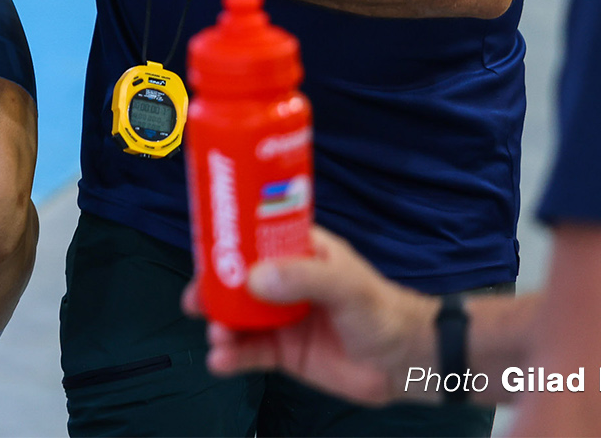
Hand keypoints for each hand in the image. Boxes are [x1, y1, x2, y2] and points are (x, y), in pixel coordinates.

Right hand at [179, 227, 439, 408]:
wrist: (406, 363)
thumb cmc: (382, 310)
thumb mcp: (346, 286)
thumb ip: (303, 279)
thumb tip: (254, 279)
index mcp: (299, 252)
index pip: (256, 238)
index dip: (227, 240)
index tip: (204, 246)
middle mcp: (285, 282)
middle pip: (237, 280)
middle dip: (213, 289)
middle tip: (195, 299)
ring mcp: (281, 318)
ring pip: (239, 318)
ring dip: (220, 325)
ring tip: (217, 337)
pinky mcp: (283, 353)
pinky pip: (250, 353)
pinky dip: (231, 357)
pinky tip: (221, 361)